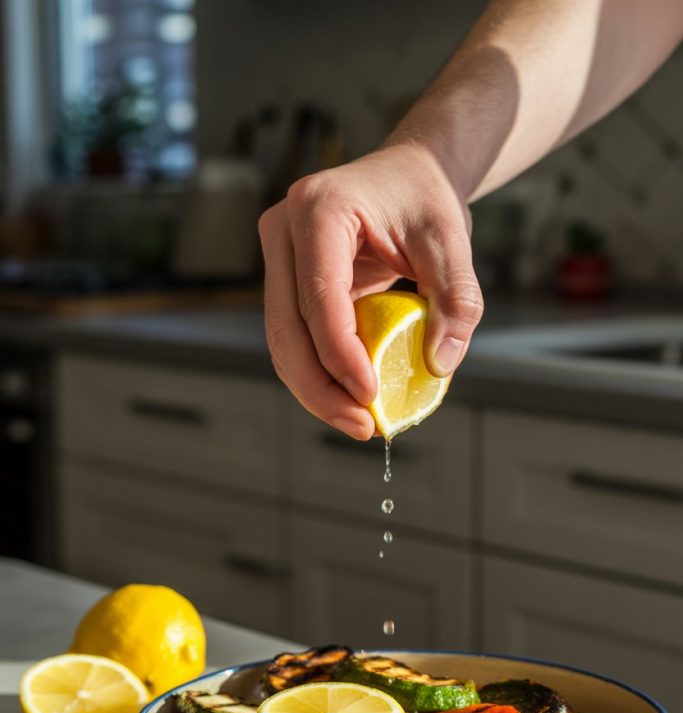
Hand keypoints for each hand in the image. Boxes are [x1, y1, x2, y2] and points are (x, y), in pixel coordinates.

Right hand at [258, 141, 483, 439]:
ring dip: (316, 390)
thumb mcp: (453, 243)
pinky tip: (349, 400)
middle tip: (362, 426)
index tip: (371, 396)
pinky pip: (294, 338)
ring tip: (358, 422)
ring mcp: (277, 256)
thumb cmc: (427, 200)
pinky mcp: (284, 280)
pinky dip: (319, 374)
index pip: (319, 297)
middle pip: (287, 328)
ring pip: (282, 341)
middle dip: (321, 387)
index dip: (340, 355)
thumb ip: (456, 302)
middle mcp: (283, 229)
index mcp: (319, 208)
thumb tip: (438, 365)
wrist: (407, 175)